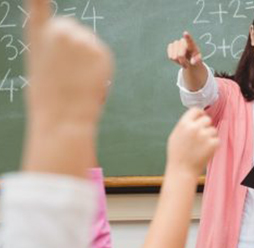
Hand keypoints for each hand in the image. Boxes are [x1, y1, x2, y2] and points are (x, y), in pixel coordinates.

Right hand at [25, 0, 111, 127]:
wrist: (64, 117)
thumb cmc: (48, 97)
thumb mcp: (39, 64)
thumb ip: (50, 45)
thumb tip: (67, 44)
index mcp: (38, 34)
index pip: (39, 4)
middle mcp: (61, 31)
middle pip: (72, 27)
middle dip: (73, 43)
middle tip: (68, 69)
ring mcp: (83, 40)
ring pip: (89, 41)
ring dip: (86, 56)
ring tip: (77, 79)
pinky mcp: (102, 52)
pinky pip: (101, 54)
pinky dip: (99, 65)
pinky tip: (90, 80)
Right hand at [167, 32, 201, 68]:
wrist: (189, 58)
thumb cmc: (194, 58)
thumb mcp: (198, 60)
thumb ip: (197, 60)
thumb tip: (192, 62)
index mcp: (192, 45)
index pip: (189, 40)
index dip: (187, 37)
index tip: (185, 33)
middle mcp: (183, 41)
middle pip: (180, 55)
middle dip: (183, 61)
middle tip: (187, 62)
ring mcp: (176, 43)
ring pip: (174, 57)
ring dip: (179, 61)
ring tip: (183, 59)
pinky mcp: (170, 46)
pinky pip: (170, 56)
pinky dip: (174, 60)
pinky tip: (178, 58)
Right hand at [168, 108, 218, 174]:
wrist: (181, 171)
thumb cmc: (177, 154)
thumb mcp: (175, 135)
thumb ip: (185, 125)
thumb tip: (195, 117)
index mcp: (184, 124)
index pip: (196, 110)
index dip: (200, 114)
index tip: (201, 119)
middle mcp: (194, 128)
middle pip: (207, 119)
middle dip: (206, 126)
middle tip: (202, 136)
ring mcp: (204, 136)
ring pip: (213, 130)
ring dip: (210, 136)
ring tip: (202, 146)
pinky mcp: (212, 144)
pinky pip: (217, 140)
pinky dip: (214, 145)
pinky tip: (206, 151)